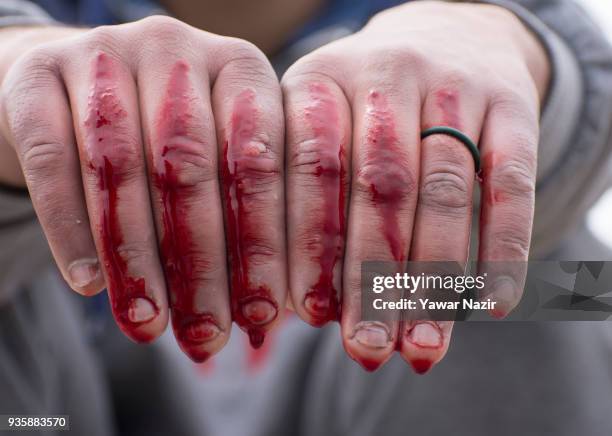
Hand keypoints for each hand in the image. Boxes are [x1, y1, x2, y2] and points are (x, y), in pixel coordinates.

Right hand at [0, 16, 286, 360]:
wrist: (80, 90)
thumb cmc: (168, 142)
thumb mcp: (220, 163)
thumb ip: (245, 219)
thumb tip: (268, 317)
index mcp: (241, 68)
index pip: (261, 160)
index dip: (264, 243)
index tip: (262, 313)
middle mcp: (178, 49)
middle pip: (192, 165)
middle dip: (201, 263)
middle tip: (205, 333)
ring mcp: (106, 50)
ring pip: (122, 166)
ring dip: (137, 258)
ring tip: (148, 323)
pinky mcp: (40, 72)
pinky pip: (54, 158)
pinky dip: (70, 227)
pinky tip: (89, 284)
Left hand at [281, 1, 548, 371]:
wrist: (445, 39)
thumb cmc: (364, 113)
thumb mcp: (319, 131)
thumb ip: (296, 207)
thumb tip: (276, 319)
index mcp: (318, 80)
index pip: (309, 168)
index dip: (307, 246)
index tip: (306, 317)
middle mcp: (384, 72)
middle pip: (379, 187)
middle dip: (370, 278)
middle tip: (366, 350)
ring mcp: (452, 84)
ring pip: (443, 192)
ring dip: (432, 279)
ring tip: (420, 348)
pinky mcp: (511, 104)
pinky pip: (511, 181)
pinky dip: (502, 248)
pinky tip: (489, 305)